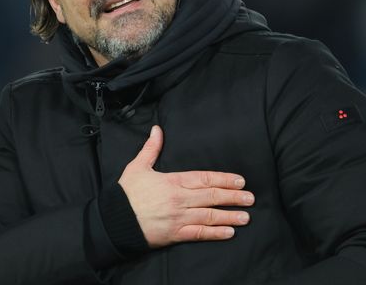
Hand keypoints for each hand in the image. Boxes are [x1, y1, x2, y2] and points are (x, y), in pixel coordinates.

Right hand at [118, 125, 254, 247]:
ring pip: (210, 215)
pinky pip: (199, 233)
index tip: (240, 181)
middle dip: (233, 197)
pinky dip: (215, 233)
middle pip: (212, 196)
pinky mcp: (175, 234)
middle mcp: (180, 199)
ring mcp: (179, 217)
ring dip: (230, 216)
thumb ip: (151, 149)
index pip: (204, 178)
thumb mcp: (137, 167)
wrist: (115, 221)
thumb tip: (157, 130)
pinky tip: (229, 232)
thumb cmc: (126, 194)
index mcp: (173, 181)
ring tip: (246, 216)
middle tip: (250, 198)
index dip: (224, 179)